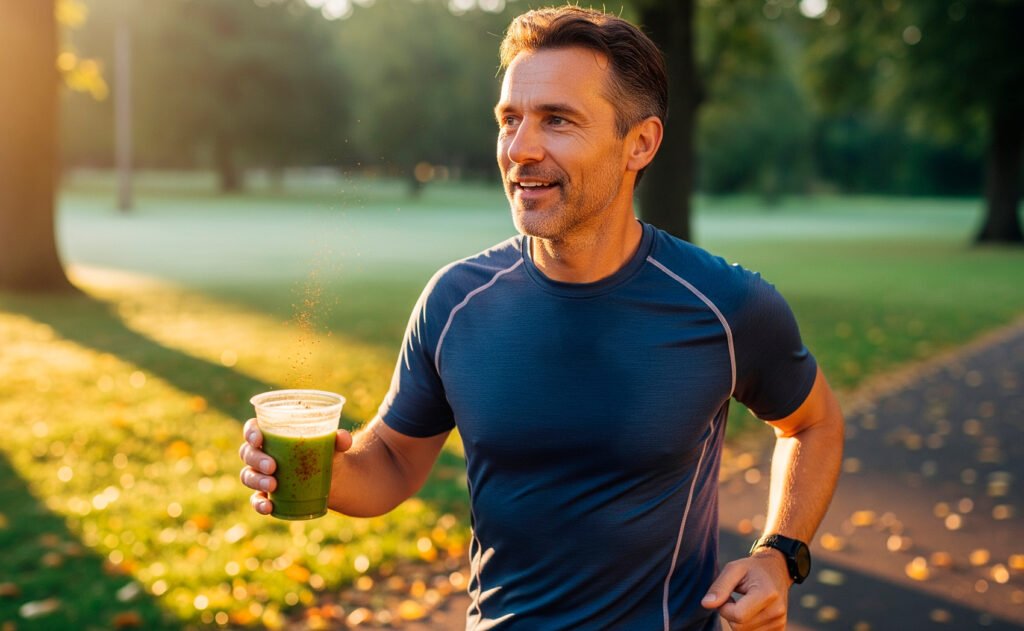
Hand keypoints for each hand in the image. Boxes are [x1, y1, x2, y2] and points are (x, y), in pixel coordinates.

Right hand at [238, 418, 352, 514]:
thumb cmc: (327, 452)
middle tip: (272, 466)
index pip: (253, 429)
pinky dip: (259, 504)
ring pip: (248, 475)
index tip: (259, 439)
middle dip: (256, 459)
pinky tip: (268, 507)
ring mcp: (262, 475)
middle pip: (248, 453)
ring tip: (273, 485)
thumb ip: (339, 439)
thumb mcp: (334, 445)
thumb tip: (343, 438)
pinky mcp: (267, 494)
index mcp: (273, 434)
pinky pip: (256, 499)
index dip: (251, 433)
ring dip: (256, 480)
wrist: (333, 478)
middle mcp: (262, 453)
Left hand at [701, 549, 791, 630]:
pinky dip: (746, 626)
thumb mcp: (733, 569)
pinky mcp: (780, 629)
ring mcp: (780, 622)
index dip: (724, 607)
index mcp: (767, 594)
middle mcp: (776, 611)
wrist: (776, 571)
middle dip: (730, 614)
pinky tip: (751, 613)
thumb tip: (706, 604)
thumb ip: (719, 587)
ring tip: (744, 604)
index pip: (737, 615)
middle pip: (739, 627)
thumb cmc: (751, 569)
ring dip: (738, 621)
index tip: (727, 595)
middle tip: (735, 598)